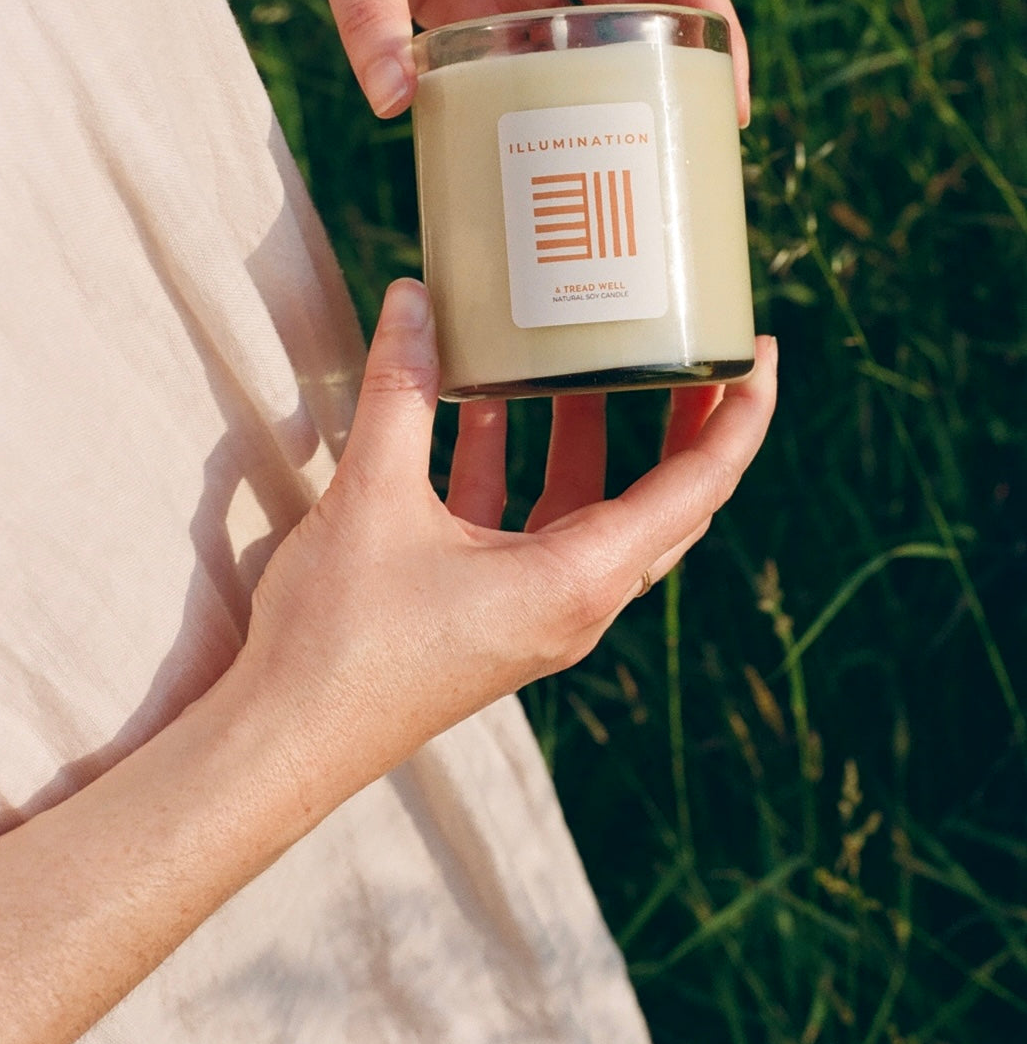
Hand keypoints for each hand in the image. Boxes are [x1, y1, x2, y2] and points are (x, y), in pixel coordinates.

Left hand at [210, 0, 750, 122]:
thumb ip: (371, 15)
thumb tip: (393, 105)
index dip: (710, 17)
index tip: (729, 86)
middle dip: (672, 61)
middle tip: (692, 142)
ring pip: (578, 26)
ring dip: (606, 80)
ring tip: (632, 151)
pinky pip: (515, 43)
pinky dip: (534, 85)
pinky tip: (541, 137)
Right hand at [237, 280, 775, 812]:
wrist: (284, 742)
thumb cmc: (341, 637)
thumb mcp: (373, 498)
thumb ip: (401, 394)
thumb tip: (415, 301)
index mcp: (576, 580)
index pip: (695, 489)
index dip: (739, 419)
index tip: (759, 353)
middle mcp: (575, 601)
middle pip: (663, 501)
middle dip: (684, 423)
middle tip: (690, 350)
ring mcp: (536, 612)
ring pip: (594, 511)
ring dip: (592, 437)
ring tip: (588, 360)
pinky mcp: (492, 614)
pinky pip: (529, 526)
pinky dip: (519, 466)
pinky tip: (485, 407)